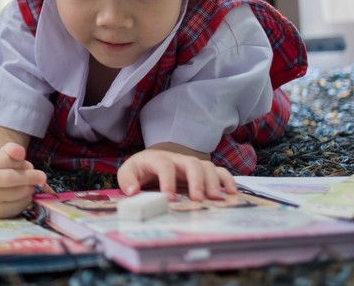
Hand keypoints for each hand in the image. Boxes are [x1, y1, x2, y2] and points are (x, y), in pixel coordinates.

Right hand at [0, 143, 47, 217]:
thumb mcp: (4, 152)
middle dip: (28, 177)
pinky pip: (17, 206)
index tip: (30, 164)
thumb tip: (20, 153)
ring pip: (15, 193)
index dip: (20, 162)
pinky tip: (22, 193)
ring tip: (28, 183)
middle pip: (8, 178)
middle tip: (42, 176)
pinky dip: (26, 199)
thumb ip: (12, 150)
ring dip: (28, 187)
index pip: (3, 160)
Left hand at [117, 148, 236, 200]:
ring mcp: (191, 164)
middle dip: (196, 180)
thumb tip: (133, 192)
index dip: (167, 180)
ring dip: (214, 181)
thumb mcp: (128, 172)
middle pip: (191, 163)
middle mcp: (177, 159)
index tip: (168, 198)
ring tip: (216, 199)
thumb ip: (127, 181)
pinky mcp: (202, 170)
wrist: (151, 160)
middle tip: (198, 199)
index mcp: (157, 159)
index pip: (164, 165)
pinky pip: (219, 170)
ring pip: (207, 166)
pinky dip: (227, 180)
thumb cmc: (141, 169)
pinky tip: (231, 193)